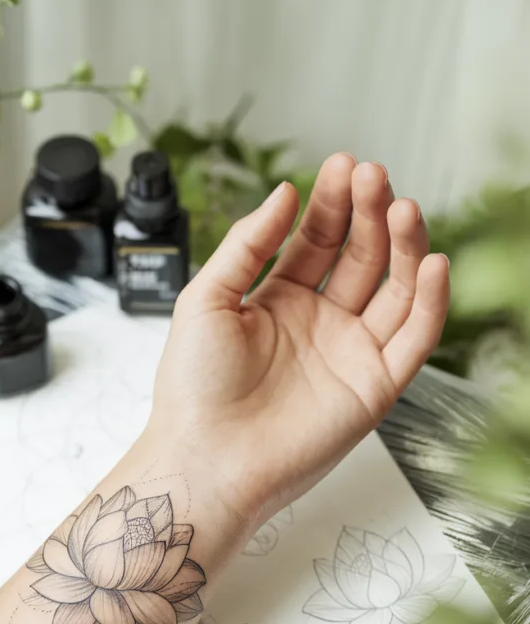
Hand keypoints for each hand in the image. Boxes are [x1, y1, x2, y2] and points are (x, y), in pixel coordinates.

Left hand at [151, 154, 448, 520]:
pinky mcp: (374, 387)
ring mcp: (350, 353)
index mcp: (279, 301)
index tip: (342, 166)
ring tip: (403, 207)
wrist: (205, 458)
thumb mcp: (206, 298)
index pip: (317, 239)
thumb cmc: (194, 388)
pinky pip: (414, 338)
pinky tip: (431, 261)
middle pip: (361, 256)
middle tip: (374, 176)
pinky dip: (430, 301)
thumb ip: (247, 244)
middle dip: (369, 213)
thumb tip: (283, 192)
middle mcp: (320, 323)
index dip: (332, 202)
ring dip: (404, 246)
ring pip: (395, 289)